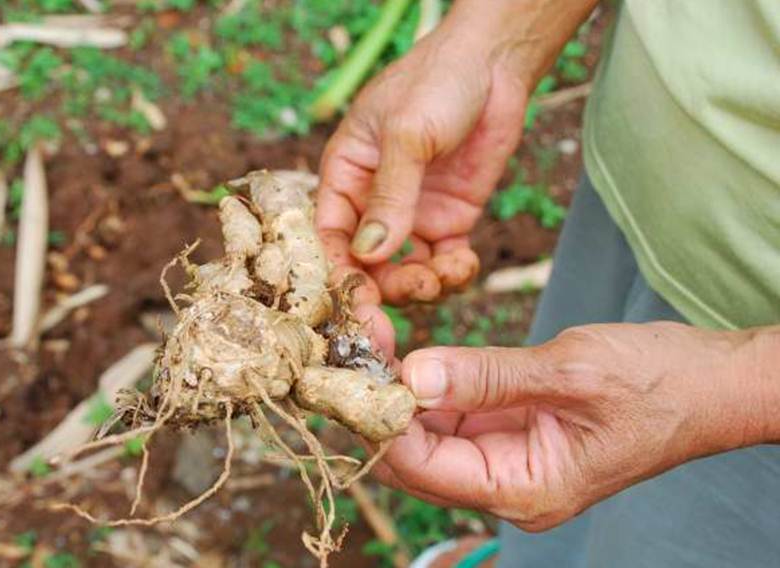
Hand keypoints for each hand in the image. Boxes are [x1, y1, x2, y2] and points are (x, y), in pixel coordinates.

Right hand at [315, 25, 527, 309]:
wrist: (493, 64)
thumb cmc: (436, 81)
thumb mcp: (406, 133)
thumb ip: (390, 196)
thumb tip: (370, 254)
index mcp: (346, 176)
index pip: (331, 237)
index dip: (342, 274)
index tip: (361, 305)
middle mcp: (373, 202)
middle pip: (368, 264)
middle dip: (387, 289)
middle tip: (416, 295)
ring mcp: (412, 214)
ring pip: (406, 270)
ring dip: (424, 284)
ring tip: (446, 275)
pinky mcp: (449, 219)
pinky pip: (444, 262)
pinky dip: (453, 273)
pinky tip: (464, 263)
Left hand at [374, 322, 764, 529]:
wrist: (711, 383)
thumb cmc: (658, 382)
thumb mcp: (569, 371)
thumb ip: (487, 377)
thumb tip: (413, 374)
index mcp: (523, 489)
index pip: (422, 468)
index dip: (380, 419)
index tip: (353, 366)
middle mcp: (507, 483)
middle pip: (416, 456)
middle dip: (381, 403)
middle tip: (353, 344)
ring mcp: (507, 458)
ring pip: (428, 433)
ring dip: (400, 390)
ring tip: (370, 339)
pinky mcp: (511, 429)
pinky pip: (454, 413)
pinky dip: (429, 383)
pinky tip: (404, 349)